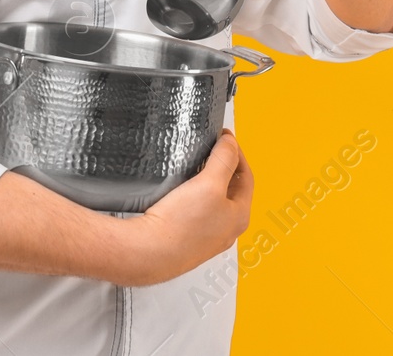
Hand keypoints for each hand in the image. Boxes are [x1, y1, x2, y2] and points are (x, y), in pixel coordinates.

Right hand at [117, 129, 252, 285]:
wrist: (146, 253)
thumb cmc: (180, 226)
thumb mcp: (210, 183)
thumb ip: (224, 159)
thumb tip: (231, 143)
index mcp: (239, 217)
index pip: (246, 176)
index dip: (237, 153)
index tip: (224, 139)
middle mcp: (226, 230)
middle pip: (231, 189)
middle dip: (222, 167)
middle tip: (209, 151)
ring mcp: (206, 237)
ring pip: (211, 201)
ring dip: (206, 182)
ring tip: (194, 168)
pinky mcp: (186, 240)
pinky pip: (194, 212)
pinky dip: (191, 196)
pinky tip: (179, 191)